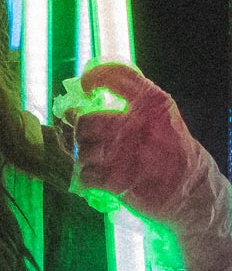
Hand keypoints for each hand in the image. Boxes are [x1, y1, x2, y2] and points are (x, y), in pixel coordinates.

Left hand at [56, 62, 231, 270]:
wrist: (193, 195)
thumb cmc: (168, 154)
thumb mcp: (159, 123)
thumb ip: (128, 109)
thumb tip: (78, 104)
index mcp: (154, 105)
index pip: (119, 75)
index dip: (95, 76)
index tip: (86, 85)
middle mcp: (141, 125)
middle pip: (86, 120)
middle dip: (79, 132)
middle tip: (86, 139)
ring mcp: (130, 154)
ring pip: (81, 148)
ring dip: (82, 157)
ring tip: (96, 161)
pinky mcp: (120, 181)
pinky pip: (84, 174)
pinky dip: (86, 178)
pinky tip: (98, 178)